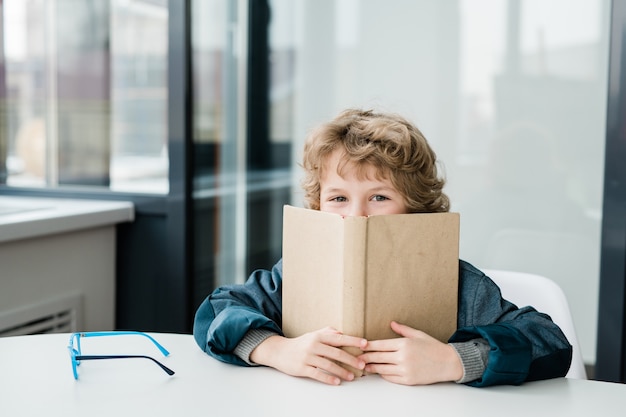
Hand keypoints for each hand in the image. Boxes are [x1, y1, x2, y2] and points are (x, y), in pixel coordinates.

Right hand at [249, 327, 366, 384]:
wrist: (279, 351)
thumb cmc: (300, 343)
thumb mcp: (313, 334)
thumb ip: (327, 332)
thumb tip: (341, 332)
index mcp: (319, 336)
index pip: (339, 338)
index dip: (353, 341)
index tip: (365, 344)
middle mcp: (314, 345)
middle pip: (336, 352)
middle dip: (351, 359)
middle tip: (362, 365)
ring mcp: (308, 357)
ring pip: (328, 365)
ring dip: (342, 371)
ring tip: (352, 376)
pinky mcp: (302, 368)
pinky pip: (318, 374)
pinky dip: (328, 378)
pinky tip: (337, 381)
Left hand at [359, 321, 462, 384]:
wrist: (448, 363)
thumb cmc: (433, 347)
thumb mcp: (418, 334)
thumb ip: (403, 330)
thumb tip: (391, 323)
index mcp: (404, 344)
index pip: (380, 344)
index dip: (368, 346)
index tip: (360, 345)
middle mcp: (403, 357)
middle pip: (378, 357)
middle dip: (366, 357)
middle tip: (358, 357)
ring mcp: (405, 370)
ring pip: (382, 369)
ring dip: (372, 367)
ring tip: (365, 365)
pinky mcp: (408, 380)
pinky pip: (391, 378)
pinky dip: (383, 375)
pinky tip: (379, 372)